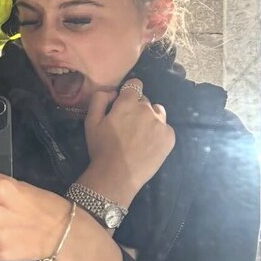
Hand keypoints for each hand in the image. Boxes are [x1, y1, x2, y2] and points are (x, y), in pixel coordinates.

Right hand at [83, 80, 175, 203]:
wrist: (118, 175)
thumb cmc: (101, 149)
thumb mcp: (90, 122)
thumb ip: (99, 99)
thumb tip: (113, 92)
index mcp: (128, 103)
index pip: (135, 84)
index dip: (129, 92)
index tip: (124, 103)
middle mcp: (147, 109)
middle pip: (145, 100)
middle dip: (137, 108)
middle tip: (128, 125)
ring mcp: (161, 123)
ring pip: (157, 112)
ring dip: (150, 117)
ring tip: (140, 134)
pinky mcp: (169, 137)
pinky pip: (165, 127)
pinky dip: (158, 132)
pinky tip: (148, 144)